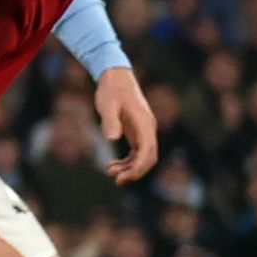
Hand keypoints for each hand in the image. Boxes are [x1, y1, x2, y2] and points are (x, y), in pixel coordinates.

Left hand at [93, 65, 157, 182]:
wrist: (115, 76)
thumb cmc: (111, 89)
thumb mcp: (107, 104)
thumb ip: (110, 121)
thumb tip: (113, 139)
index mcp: (145, 124)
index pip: (147, 152)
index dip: (138, 168)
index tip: (123, 177)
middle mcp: (148, 129)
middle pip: (149, 158)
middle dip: (134, 172)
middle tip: (116, 180)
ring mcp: (144, 130)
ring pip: (143, 156)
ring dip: (130, 168)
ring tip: (110, 173)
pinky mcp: (137, 130)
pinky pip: (137, 151)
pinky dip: (128, 161)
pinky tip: (113, 165)